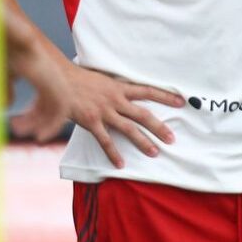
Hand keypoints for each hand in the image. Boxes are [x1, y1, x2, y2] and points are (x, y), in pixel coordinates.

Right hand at [7, 43, 72, 142]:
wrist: (13, 37)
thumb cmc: (7, 53)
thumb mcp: (6, 76)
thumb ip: (8, 90)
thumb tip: (7, 105)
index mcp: (44, 75)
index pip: (47, 100)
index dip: (35, 115)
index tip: (20, 125)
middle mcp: (54, 79)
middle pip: (54, 107)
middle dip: (38, 122)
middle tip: (21, 131)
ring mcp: (57, 81)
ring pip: (59, 111)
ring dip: (42, 125)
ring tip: (23, 133)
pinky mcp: (56, 84)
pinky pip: (61, 110)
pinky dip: (52, 125)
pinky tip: (39, 135)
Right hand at [16, 59, 181, 166]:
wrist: (60, 80)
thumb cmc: (79, 78)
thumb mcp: (103, 79)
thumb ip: (114, 87)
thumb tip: (124, 92)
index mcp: (120, 88)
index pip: (149, 91)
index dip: (166, 96)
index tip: (182, 102)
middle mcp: (116, 100)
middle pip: (144, 115)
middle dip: (159, 127)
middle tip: (172, 138)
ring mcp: (105, 112)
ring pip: (129, 129)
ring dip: (143, 142)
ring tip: (155, 152)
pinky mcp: (92, 122)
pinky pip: (105, 140)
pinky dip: (113, 153)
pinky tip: (121, 164)